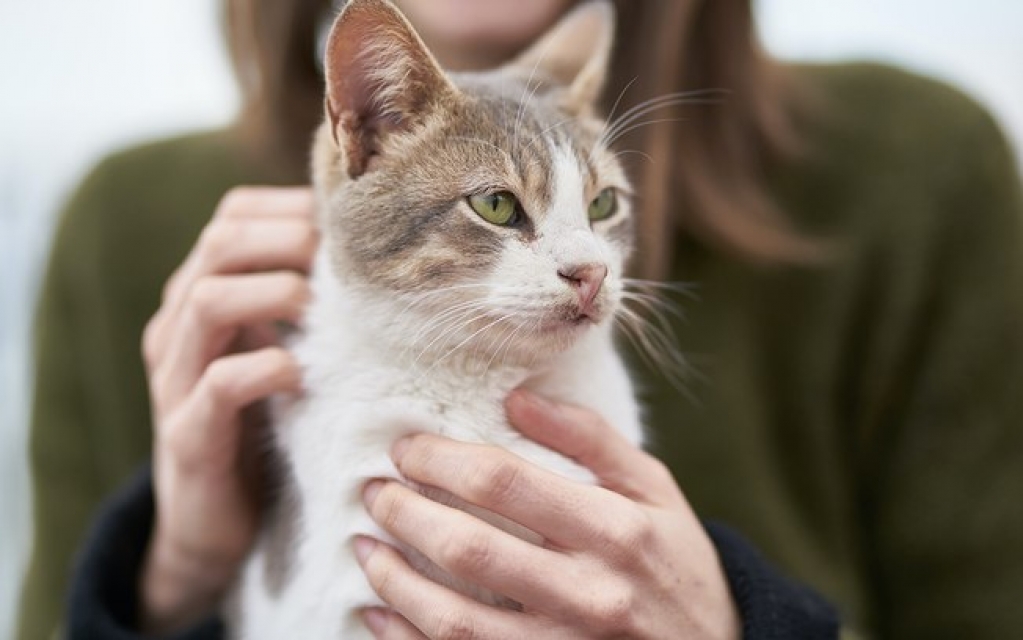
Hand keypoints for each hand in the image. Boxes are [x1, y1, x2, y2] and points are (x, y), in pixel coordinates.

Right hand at [140, 187, 316, 632]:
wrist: (215, 526)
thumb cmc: (262, 426)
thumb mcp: (280, 352)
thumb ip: (304, 307)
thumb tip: (379, 259)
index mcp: (201, 296)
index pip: (232, 218)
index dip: (290, 208)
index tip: (350, 225)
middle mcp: (179, 327)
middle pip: (219, 244)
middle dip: (286, 238)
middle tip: (341, 259)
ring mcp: (175, 379)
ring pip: (206, 301)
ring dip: (273, 292)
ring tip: (318, 306)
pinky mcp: (187, 434)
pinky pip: (217, 384)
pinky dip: (263, 369)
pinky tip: (300, 374)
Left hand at [356, 389, 739, 638]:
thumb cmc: (675, 561)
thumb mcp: (653, 488)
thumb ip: (589, 439)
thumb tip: (515, 398)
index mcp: (616, 529)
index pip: (504, 482)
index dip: (440, 460)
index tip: (406, 448)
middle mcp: (590, 593)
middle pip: (469, 548)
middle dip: (404, 513)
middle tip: (374, 491)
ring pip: (453, 620)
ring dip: (393, 579)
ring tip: (365, 545)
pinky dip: (404, 639)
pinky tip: (378, 610)